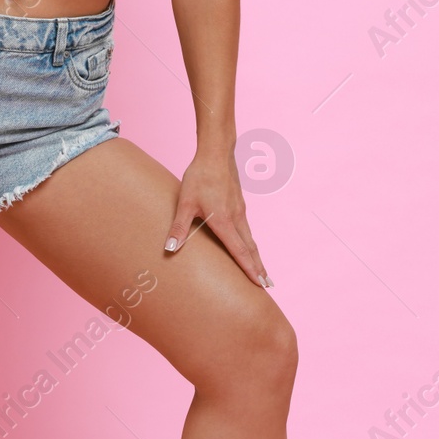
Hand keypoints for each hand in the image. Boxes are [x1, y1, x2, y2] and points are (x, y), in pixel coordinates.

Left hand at [165, 148, 272, 288]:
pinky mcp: (239, 205)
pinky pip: (247, 230)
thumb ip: (178, 227)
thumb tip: (170, 248)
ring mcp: (240, 211)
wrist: (216, 153)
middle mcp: (236, 218)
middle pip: (251, 249)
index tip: (260, 283)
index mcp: (224, 221)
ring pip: (251, 240)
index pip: (239, 251)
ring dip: (257, 257)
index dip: (249, 269)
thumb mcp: (185, 202)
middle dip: (259, 268)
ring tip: (262, 271)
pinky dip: (251, 244)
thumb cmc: (200, 176)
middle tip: (268, 285)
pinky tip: (249, 248)